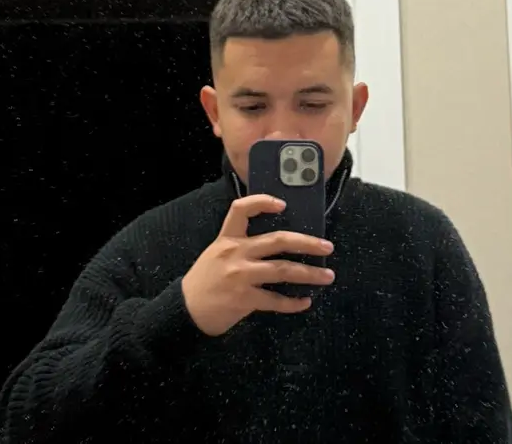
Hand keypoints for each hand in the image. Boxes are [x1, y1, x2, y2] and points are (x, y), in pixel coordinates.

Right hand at [181, 194, 334, 336]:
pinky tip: (305, 302)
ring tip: (327, 276)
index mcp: (227, 238)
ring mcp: (240, 276)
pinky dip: (293, 303)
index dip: (262, 202)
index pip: (242, 209)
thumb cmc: (204, 280)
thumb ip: (240, 246)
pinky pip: (275, 300)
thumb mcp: (217, 253)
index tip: (283, 205)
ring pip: (283, 270)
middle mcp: (235, 253)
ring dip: (309, 274)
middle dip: (307, 243)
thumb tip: (277, 244)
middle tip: (326, 246)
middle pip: (277, 240)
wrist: (184, 309)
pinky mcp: (244, 299)